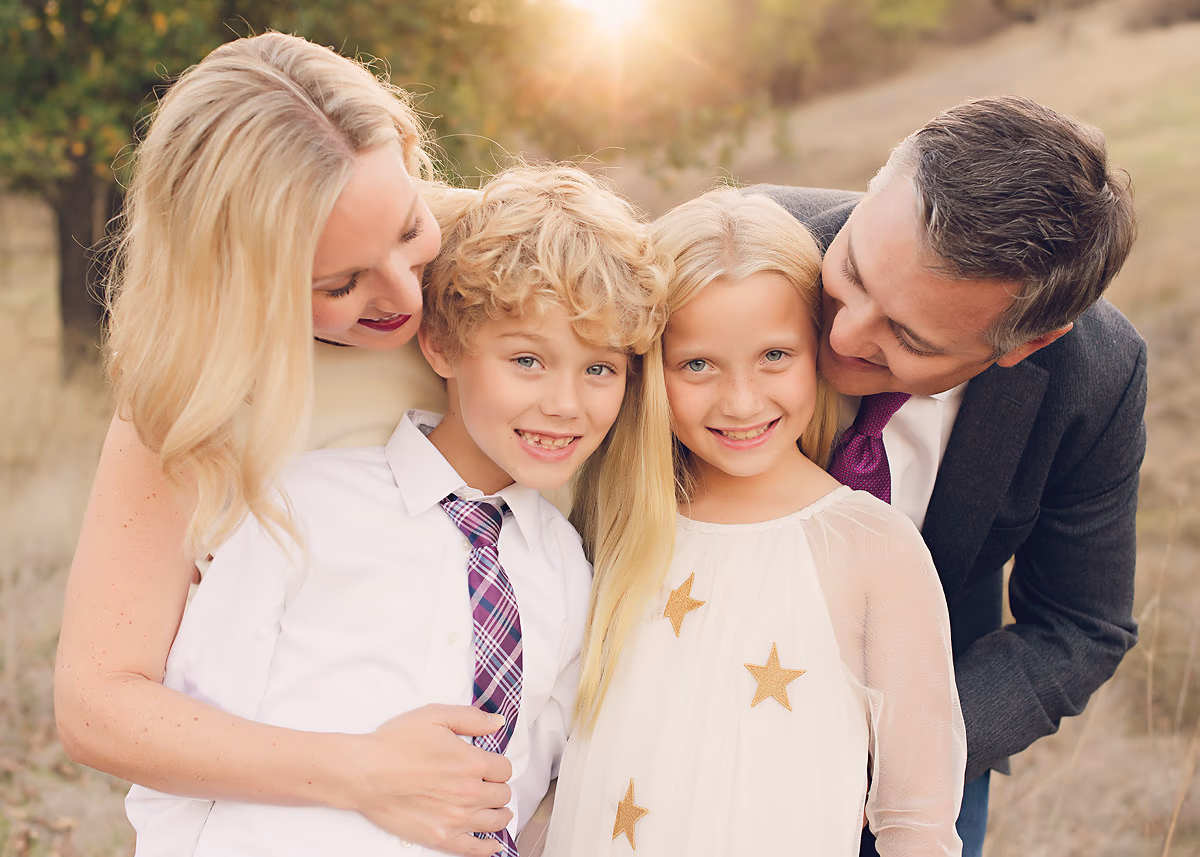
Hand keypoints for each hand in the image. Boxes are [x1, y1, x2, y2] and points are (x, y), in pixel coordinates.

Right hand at [349, 704, 514, 855]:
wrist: (364, 772)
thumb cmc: (395, 743)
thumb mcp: (435, 716)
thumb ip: (472, 718)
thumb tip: (498, 723)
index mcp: (471, 763)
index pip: (504, 769)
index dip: (497, 765)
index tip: (488, 765)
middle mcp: (469, 793)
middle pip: (502, 794)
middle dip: (497, 787)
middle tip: (488, 784)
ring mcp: (456, 819)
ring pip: (496, 820)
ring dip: (498, 812)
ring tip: (494, 808)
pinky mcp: (440, 838)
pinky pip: (475, 849)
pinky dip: (488, 847)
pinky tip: (493, 843)